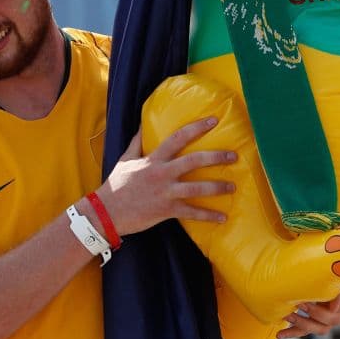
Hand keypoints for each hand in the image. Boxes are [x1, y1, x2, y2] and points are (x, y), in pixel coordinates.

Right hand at [97, 117, 236, 236]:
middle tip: (234, 155)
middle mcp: (161, 173)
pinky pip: (191, 213)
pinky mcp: (166, 211)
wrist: (105, 213)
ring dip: (218, 187)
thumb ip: (137, 141)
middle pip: (194, 161)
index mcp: (153, 159)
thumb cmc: (116, 185)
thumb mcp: (125, 159)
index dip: (196, 128)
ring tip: (233, 186)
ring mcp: (165, 192)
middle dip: (216, 157)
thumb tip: (143, 122)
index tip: (213, 120)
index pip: (178, 138)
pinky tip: (222, 218)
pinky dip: (208, 216)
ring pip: (197, 188)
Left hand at [277, 225, 339, 338]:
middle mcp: (337, 311)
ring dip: (302, 326)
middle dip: (313, 316)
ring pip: (317, 329)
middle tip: (300, 303)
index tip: (315, 300)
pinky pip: (305, 331)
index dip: (329, 307)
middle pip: (328, 322)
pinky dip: (293, 333)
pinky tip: (279, 333)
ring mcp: (327, 318)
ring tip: (288, 316)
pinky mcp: (316, 320)